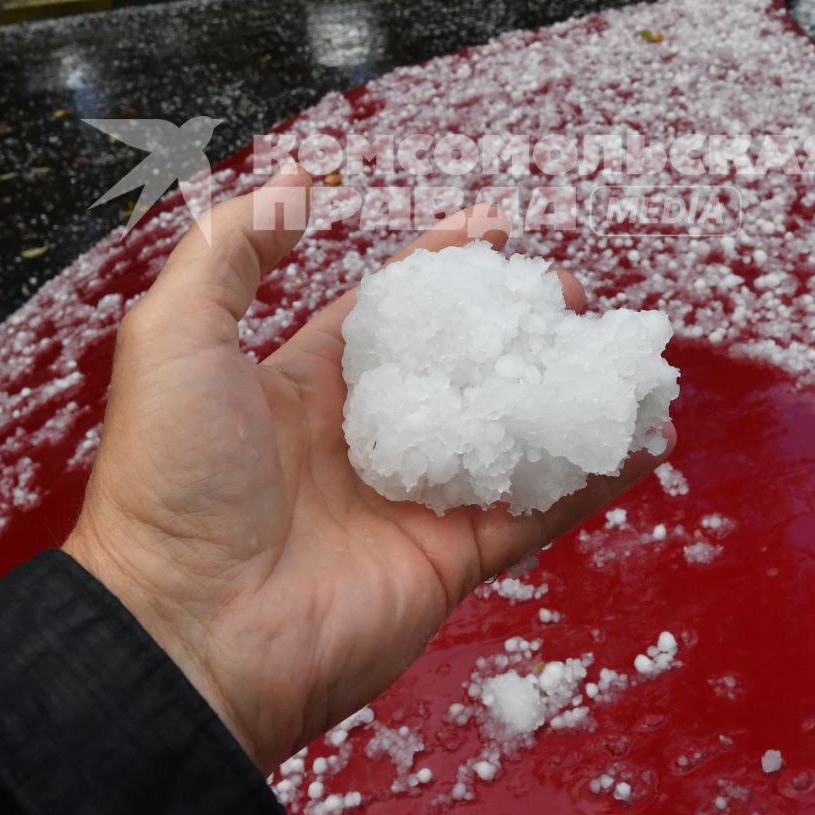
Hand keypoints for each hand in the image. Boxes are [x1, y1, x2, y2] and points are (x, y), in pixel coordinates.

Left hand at [62, 166, 673, 771]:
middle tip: (566, 292)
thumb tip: (294, 182)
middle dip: (516, 322)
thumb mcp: (173, 336)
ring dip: (565, 389)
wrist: (187, 632)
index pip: (387, 310)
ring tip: (618, 348)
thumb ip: (230, 250)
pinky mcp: (452, 559)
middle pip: (462, 366)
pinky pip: (540, 509)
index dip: (440, 265)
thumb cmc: (170, 482)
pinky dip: (595, 476)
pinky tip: (644, 437)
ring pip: (511, 432)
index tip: (493, 225)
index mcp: (301, 387)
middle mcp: (364, 440)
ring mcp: (413, 502)